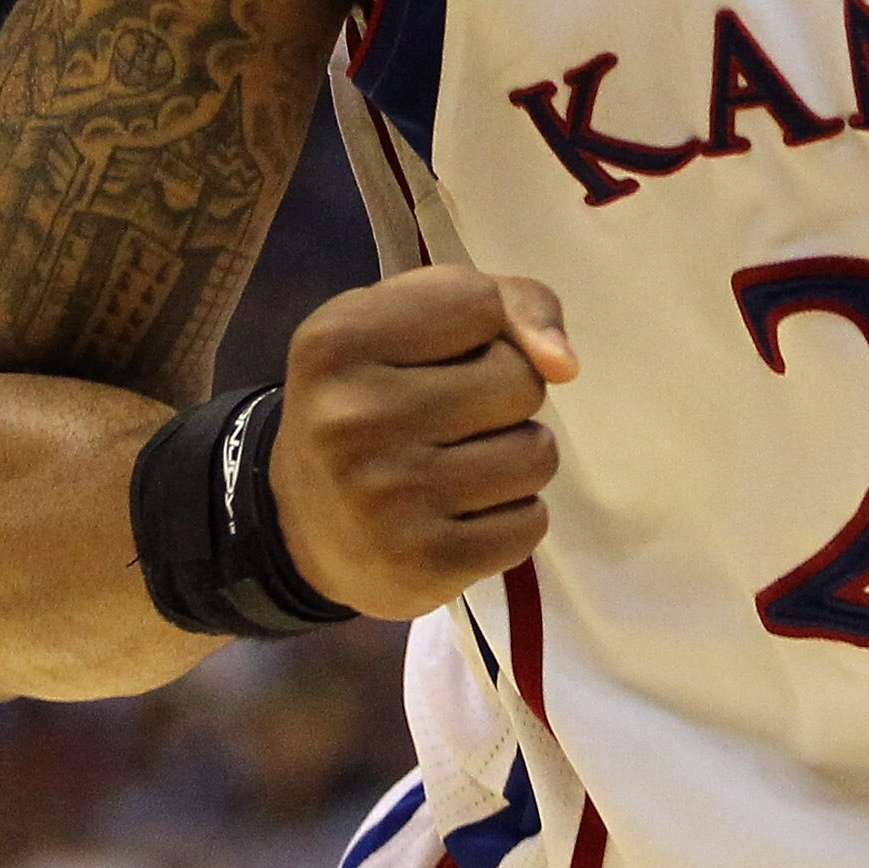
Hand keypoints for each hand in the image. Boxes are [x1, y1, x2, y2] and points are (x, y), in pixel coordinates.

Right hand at [269, 268, 578, 621]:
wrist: (304, 525)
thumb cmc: (373, 399)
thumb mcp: (411, 324)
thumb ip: (506, 304)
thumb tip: (564, 364)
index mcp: (339, 340)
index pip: (482, 306)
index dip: (481, 331)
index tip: (438, 357)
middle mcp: (353, 418)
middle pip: (520, 381)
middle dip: (504, 399)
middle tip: (449, 421)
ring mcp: (388, 497)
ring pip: (537, 455)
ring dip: (514, 459)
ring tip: (457, 467)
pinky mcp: (425, 563)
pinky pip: (531, 524)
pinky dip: (511, 518)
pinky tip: (460, 516)